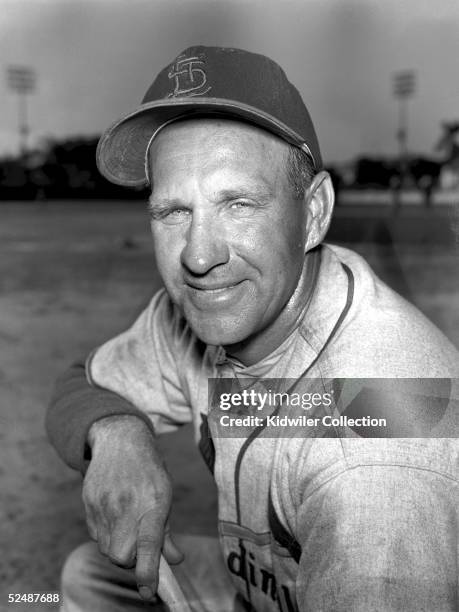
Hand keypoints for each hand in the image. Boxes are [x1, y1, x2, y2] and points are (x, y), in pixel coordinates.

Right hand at [82, 416, 183, 600]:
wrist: (119, 440)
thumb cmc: (148, 469)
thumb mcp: (165, 494)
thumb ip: (166, 531)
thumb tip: (175, 560)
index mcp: (152, 502)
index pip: (149, 544)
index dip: (148, 571)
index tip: (148, 591)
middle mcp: (126, 505)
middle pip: (121, 556)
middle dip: (130, 560)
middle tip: (139, 546)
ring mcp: (104, 505)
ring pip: (107, 548)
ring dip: (118, 546)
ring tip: (127, 523)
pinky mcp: (88, 503)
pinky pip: (96, 535)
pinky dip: (106, 534)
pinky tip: (114, 515)